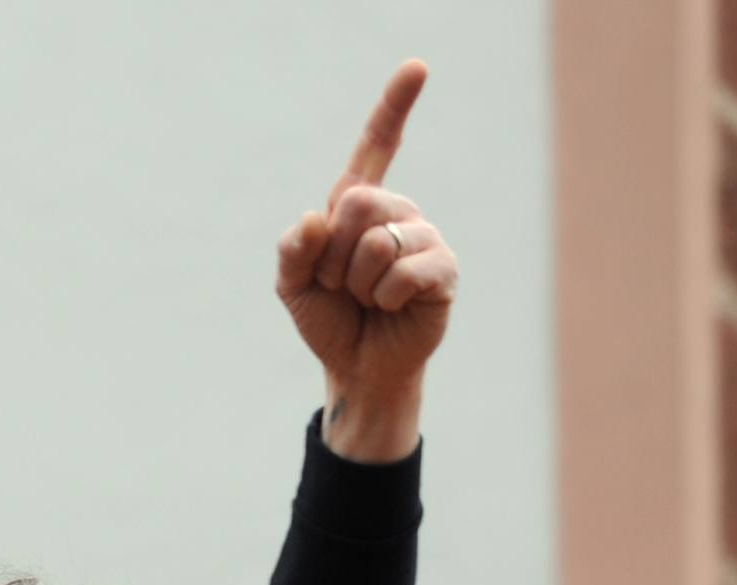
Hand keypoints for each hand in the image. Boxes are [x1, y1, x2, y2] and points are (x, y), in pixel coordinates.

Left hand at [275, 59, 456, 462]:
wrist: (355, 366)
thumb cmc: (329, 319)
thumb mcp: (292, 286)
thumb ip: (292, 250)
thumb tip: (313, 220)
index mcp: (359, 206)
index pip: (377, 147)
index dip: (395, 106)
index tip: (417, 66)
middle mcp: (397, 212)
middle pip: (355, 205)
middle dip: (331, 256)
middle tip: (340, 284)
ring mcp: (424, 237)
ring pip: (375, 243)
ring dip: (354, 283)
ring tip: (365, 299)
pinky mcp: (443, 269)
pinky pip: (403, 271)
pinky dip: (381, 297)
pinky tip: (389, 307)